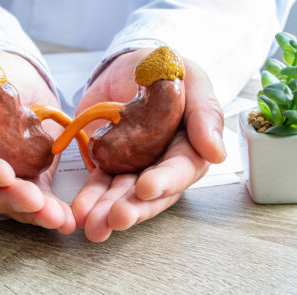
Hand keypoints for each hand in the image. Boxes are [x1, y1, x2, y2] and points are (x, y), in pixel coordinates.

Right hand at [0, 50, 74, 233]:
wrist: (20, 77)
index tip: (3, 173)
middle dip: (11, 199)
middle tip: (34, 201)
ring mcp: (4, 178)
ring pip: (13, 202)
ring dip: (35, 212)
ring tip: (56, 217)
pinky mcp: (29, 179)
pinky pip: (38, 198)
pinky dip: (51, 208)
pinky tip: (65, 219)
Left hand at [72, 48, 225, 241]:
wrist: (129, 66)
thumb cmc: (166, 70)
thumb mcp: (191, 80)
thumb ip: (205, 113)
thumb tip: (216, 153)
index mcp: (189, 146)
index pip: (182, 169)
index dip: (166, 181)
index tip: (145, 188)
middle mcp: (163, 163)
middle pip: (152, 193)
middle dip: (134, 207)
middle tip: (115, 219)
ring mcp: (135, 167)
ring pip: (124, 194)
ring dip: (108, 210)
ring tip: (93, 225)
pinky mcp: (110, 164)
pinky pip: (100, 183)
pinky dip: (90, 196)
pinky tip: (80, 210)